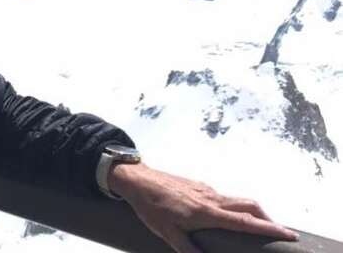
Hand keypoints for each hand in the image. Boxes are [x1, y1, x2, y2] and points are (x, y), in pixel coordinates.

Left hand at [109, 163, 297, 252]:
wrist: (137, 179)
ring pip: (237, 199)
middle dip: (268, 218)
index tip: (289, 233)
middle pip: (249, 205)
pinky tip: (227, 217)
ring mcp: (205, 190)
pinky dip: (234, 206)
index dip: (269, 228)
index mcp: (207, 212)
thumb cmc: (151, 207)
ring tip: (258, 225)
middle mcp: (211, 198)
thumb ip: (189, 250)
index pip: (245, 222)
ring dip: (252, 211)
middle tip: (280, 231)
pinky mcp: (198, 186)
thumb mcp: (168, 234)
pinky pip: (223, 196)